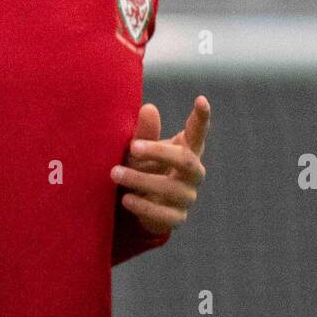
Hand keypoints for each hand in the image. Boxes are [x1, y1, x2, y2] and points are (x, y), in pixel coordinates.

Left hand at [111, 95, 209, 234]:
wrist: (142, 204)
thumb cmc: (145, 167)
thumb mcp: (140, 149)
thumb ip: (145, 132)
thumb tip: (148, 108)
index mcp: (187, 150)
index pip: (198, 132)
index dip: (202, 117)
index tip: (200, 99)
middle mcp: (193, 173)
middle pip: (186, 161)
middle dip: (159, 152)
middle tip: (133, 147)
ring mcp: (187, 196)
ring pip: (169, 188)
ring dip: (140, 179)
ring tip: (115, 173)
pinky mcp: (177, 217)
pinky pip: (163, 213)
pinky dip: (143, 206)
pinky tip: (126, 199)